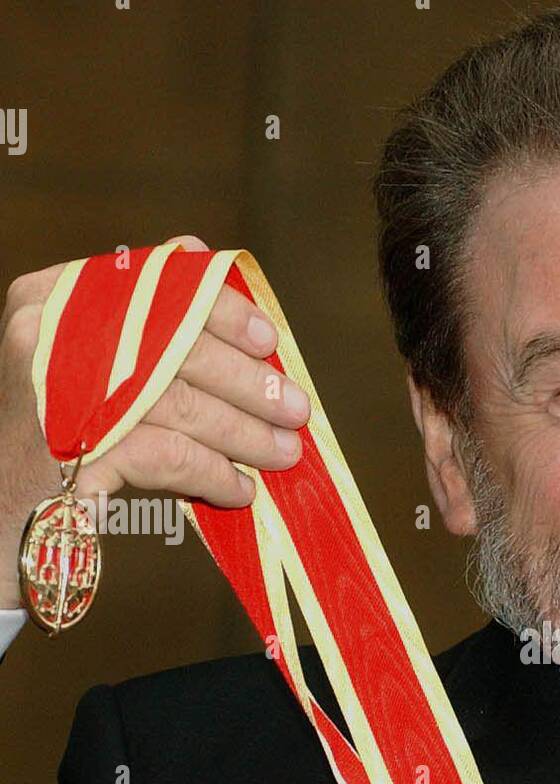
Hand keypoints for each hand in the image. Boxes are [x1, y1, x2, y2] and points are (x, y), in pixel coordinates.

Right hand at [0, 233, 309, 607]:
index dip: (220, 310)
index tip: (269, 340)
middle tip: (296, 410)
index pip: (153, 284)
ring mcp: (56, 393)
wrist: (4, 509)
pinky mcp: (71, 452)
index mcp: (54, 298)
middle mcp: (47, 336)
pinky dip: (212, 473)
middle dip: (249, 383)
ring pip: (178, 403)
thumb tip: (212, 265)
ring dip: (245, 433)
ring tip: (283, 454)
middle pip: (176, 347)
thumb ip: (145, 316)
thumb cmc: (62, 433)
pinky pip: (166, 455)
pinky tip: (238, 489)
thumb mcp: (95, 364)